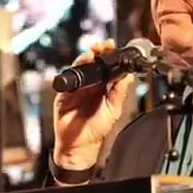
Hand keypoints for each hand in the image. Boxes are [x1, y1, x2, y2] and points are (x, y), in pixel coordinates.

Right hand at [52, 39, 135, 169]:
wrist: (81, 146)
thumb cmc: (96, 130)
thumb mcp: (114, 109)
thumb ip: (120, 91)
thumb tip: (127, 74)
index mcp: (102, 88)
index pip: (106, 67)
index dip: (110, 56)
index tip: (113, 47)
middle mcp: (89, 85)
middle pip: (93, 63)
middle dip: (98, 52)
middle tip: (104, 45)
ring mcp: (76, 88)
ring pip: (80, 67)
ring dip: (86, 58)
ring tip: (93, 53)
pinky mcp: (64, 93)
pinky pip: (69, 78)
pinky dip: (75, 69)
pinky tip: (83, 64)